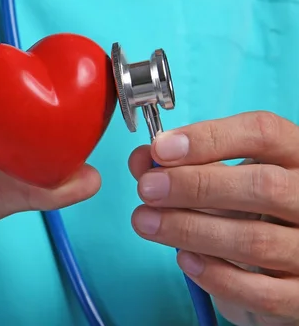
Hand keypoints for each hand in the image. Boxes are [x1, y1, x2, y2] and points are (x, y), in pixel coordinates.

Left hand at [128, 111, 298, 325]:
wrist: (282, 263)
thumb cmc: (247, 208)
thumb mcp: (222, 176)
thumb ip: (180, 165)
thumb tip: (141, 159)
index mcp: (296, 156)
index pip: (263, 133)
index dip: (209, 138)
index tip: (161, 148)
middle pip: (263, 185)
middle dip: (194, 186)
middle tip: (147, 188)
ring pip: (255, 240)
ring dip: (189, 230)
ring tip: (146, 222)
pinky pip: (260, 292)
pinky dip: (215, 276)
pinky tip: (184, 259)